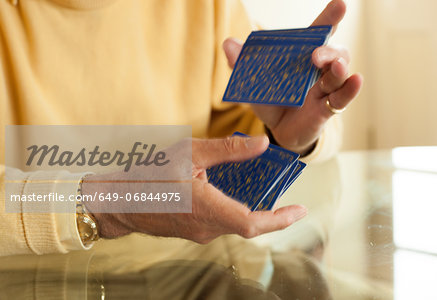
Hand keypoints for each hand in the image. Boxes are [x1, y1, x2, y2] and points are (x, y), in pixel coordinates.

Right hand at [82, 136, 307, 243]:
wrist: (117, 200)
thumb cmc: (148, 174)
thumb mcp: (190, 152)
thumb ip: (229, 150)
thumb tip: (263, 144)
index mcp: (207, 208)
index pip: (254, 223)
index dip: (281, 219)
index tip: (301, 211)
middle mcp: (207, 227)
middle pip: (249, 224)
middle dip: (271, 213)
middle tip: (285, 196)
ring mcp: (199, 233)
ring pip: (235, 224)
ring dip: (252, 210)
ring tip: (260, 189)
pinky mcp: (192, 231)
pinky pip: (221, 223)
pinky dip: (234, 210)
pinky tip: (231, 191)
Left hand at [223, 0, 362, 154]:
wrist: (277, 130)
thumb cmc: (271, 99)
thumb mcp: (254, 81)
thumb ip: (242, 63)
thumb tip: (228, 44)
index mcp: (302, 56)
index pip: (318, 34)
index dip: (329, 19)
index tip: (340, 5)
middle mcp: (318, 69)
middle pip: (334, 52)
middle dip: (328, 49)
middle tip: (315, 54)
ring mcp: (325, 89)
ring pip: (340, 74)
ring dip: (340, 68)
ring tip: (336, 66)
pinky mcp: (327, 109)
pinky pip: (342, 98)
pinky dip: (350, 90)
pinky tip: (356, 81)